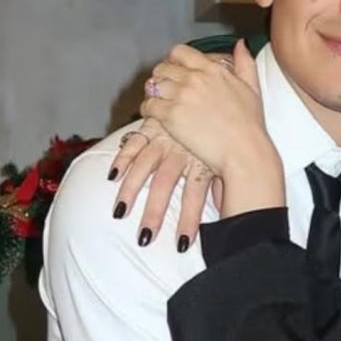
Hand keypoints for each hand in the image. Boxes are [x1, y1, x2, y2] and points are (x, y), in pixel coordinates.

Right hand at [110, 117, 222, 250]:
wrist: (216, 96)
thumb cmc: (227, 130)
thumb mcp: (226, 159)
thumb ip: (223, 184)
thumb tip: (228, 210)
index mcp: (202, 160)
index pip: (194, 195)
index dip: (188, 220)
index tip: (182, 244)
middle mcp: (183, 151)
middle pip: (165, 186)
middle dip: (154, 213)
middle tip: (145, 238)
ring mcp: (166, 139)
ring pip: (145, 167)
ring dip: (130, 191)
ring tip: (120, 214)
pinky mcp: (154, 128)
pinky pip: (135, 144)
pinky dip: (122, 160)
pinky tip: (112, 177)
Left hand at [141, 40, 284, 214]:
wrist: (243, 149)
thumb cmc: (249, 124)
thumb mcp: (252, 87)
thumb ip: (245, 62)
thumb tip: (240, 45)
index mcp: (212, 69)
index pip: (180, 52)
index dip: (173, 60)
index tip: (174, 70)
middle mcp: (195, 78)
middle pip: (162, 68)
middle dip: (161, 77)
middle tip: (164, 89)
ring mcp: (181, 96)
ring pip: (153, 85)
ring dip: (153, 93)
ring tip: (159, 103)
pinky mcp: (170, 115)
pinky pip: (148, 105)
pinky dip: (148, 110)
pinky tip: (156, 115)